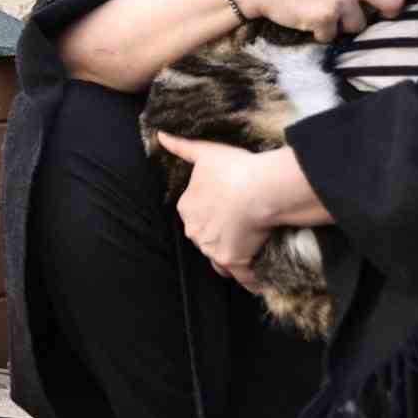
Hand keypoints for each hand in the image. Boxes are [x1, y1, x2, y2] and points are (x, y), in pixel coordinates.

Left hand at [156, 133, 271, 288]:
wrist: (257, 189)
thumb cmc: (233, 168)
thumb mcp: (204, 152)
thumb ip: (181, 146)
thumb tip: (159, 136)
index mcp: (186, 208)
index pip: (194, 214)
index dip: (209, 212)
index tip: (224, 208)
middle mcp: (195, 232)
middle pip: (204, 238)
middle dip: (217, 235)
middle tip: (238, 227)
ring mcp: (213, 250)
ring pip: (218, 259)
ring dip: (228, 257)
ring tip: (246, 250)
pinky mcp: (234, 263)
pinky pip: (242, 278)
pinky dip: (250, 281)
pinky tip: (258, 281)